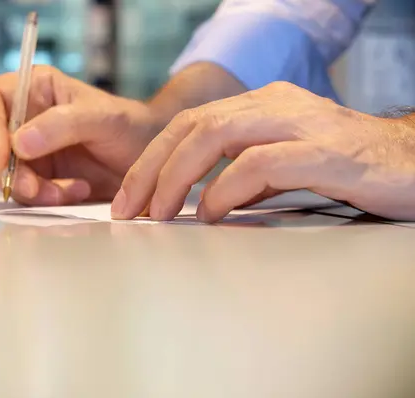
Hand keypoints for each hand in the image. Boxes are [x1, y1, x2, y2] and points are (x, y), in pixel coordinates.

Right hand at [0, 66, 160, 204]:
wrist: (148, 160)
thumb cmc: (128, 126)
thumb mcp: (101, 117)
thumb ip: (62, 124)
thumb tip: (19, 143)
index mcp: (33, 89)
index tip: (3, 157)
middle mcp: (23, 119)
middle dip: (9, 171)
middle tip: (36, 188)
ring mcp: (28, 151)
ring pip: (4, 174)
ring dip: (31, 190)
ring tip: (71, 190)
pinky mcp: (38, 177)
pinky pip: (25, 194)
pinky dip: (47, 199)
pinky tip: (77, 191)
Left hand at [112, 82, 414, 221]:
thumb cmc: (348, 166)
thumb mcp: (286, 166)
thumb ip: (246, 174)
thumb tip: (203, 200)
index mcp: (261, 105)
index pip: (189, 125)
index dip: (151, 160)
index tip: (128, 198)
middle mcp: (275, 105)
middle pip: (192, 127)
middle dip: (150, 170)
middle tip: (128, 210)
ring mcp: (300, 123)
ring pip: (216, 136)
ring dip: (177, 178)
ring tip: (158, 214)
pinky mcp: (325, 151)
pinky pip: (260, 164)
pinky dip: (226, 189)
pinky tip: (212, 214)